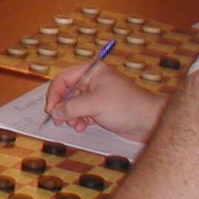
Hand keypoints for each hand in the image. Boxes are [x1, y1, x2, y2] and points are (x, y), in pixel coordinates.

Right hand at [44, 62, 166, 140]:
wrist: (148, 121)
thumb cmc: (126, 106)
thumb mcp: (94, 105)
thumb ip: (71, 108)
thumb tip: (54, 112)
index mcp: (91, 71)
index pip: (63, 79)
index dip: (54, 94)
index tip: (50, 110)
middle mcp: (93, 81)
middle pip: (67, 92)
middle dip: (62, 107)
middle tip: (58, 120)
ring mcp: (96, 95)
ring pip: (73, 104)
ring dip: (70, 116)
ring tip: (74, 125)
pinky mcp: (100, 108)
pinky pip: (82, 113)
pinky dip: (79, 120)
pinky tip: (81, 127)